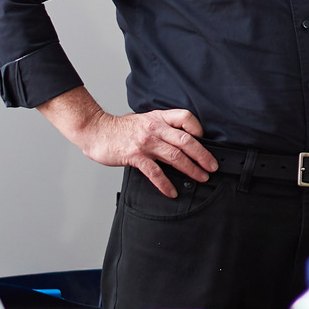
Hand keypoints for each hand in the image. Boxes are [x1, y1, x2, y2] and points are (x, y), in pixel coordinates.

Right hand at [38, 86, 216, 196]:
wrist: (95, 130)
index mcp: (158, 118)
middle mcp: (154, 128)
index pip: (185, 117)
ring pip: (174, 156)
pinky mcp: (134, 156)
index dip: (198, 128)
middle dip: (202, 155)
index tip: (206, 140)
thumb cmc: (120, 128)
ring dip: (190, 169)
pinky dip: (165, 183)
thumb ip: (160, 127)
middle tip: (212, 166)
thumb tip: (179, 139)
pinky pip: (155, 172)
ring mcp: (145, 142)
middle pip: (186, 140)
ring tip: (200, 178)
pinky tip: (172, 191)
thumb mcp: (143, 120)